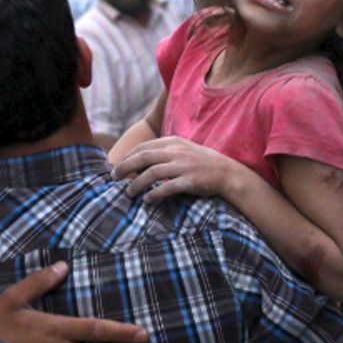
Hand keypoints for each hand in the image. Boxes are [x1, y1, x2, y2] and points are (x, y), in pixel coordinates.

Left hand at [113, 136, 233, 201]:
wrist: (228, 173)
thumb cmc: (202, 163)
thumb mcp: (183, 150)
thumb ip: (164, 152)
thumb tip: (139, 162)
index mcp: (173, 142)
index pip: (144, 146)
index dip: (128, 156)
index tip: (118, 166)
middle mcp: (176, 152)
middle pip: (143, 157)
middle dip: (125, 167)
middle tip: (114, 177)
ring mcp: (183, 166)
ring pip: (152, 173)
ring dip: (137, 184)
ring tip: (128, 193)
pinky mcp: (189, 181)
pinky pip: (167, 188)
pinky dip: (154, 194)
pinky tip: (147, 200)